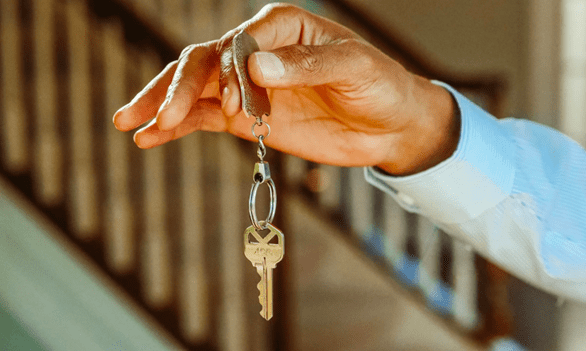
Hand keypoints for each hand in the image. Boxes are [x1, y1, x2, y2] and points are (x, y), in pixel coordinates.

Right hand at [113, 3, 458, 175]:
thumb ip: (306, 65)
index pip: (239, 43)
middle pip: (203, 63)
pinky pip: (203, 119)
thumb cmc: (381, 86)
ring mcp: (247, 86)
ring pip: (193, 89)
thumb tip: (256, 65)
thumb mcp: (355, 67)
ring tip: (129, 123)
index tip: (234, 108)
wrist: (390, 125)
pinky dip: (176, 128)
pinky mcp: (247, 118)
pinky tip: (148, 138)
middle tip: (158, 117)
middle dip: (177, 89)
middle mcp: (256, 51)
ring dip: (161, 104)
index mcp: (281, 26)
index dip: (229, 74)